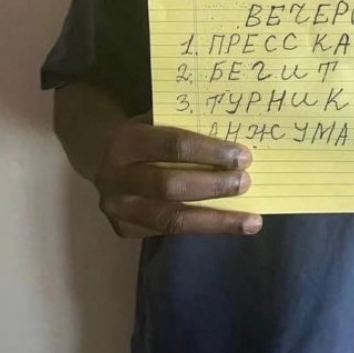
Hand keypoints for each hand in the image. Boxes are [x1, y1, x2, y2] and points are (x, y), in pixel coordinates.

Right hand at [94, 111, 261, 237]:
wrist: (103, 157)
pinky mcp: (125, 230)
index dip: (210, 152)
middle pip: (170, 186)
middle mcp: (116, 177)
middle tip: (246, 183)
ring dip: (216, 220)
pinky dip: (203, 228)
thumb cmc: (145, 133)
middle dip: (214, 186)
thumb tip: (234, 136)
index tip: (243, 156)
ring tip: (250, 222)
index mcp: (126, 141)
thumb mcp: (158, 119)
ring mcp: (118, 208)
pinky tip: (229, 225)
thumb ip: (187, 125)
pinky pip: (169, 232)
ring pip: (172, 219)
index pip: (173, 146)